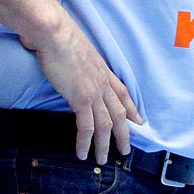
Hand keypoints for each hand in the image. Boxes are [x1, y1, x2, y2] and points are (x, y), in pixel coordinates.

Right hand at [25, 15, 140, 164]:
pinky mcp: (81, 98)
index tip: (138, 120)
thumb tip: (63, 59)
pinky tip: (82, 153)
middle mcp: (103, 82)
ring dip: (104, 145)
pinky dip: (85, 142)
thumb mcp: (76, 48)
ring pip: (105, 124)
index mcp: (103, 70)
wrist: (55, 33)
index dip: (132, 108)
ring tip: (102, 160)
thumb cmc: (59, 35)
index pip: (123, 93)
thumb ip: (75, 58)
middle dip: (123, 133)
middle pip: (119, 113)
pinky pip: (86, 126)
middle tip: (126, 150)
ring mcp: (94, 91)